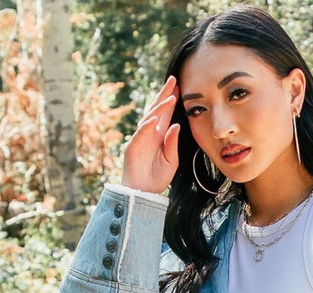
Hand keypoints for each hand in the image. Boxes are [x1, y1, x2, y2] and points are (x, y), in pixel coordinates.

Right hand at [122, 75, 180, 193]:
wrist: (144, 193)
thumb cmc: (157, 178)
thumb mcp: (171, 161)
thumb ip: (172, 143)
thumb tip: (176, 125)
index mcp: (159, 135)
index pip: (166, 114)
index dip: (171, 100)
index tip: (180, 87)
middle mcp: (149, 133)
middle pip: (156, 109)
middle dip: (164, 94)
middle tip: (173, 80)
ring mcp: (140, 138)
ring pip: (149, 118)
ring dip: (158, 107)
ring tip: (169, 97)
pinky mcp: (132, 146)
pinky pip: (140, 133)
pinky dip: (147, 125)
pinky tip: (154, 118)